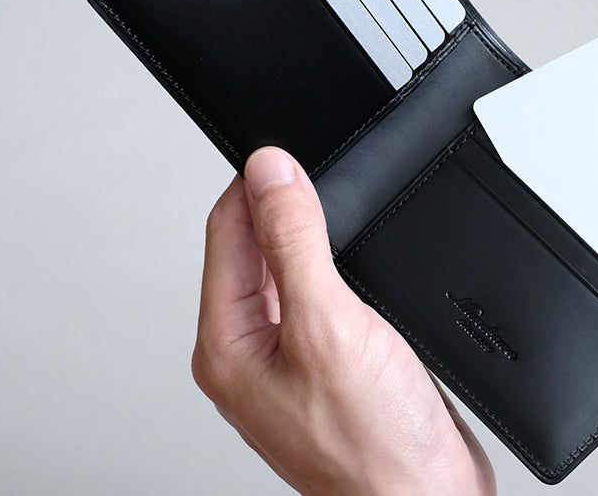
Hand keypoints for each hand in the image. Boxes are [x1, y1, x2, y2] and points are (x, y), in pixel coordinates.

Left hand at [192, 148, 495, 494]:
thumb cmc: (372, 447)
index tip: (287, 151)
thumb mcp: (328, 327)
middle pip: (253, 248)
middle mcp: (251, 350)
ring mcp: (291, 357)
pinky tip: (358, 255)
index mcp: (228, 344)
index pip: (225, 234)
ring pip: (290, 268)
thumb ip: (294, 244)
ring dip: (311, 232)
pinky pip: (322, 293)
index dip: (255, 183)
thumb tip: (271, 174)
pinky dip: (337, 263)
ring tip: (339, 206)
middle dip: (283, 205)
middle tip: (321, 175)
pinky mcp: (330, 361)